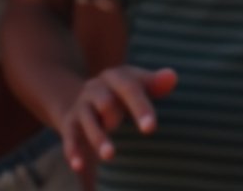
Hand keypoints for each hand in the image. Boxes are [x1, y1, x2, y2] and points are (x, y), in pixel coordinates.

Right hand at [60, 66, 176, 172]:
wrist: (80, 97)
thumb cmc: (120, 94)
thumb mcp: (137, 85)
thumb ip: (155, 84)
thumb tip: (173, 77)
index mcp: (116, 76)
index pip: (131, 88)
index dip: (141, 107)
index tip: (151, 128)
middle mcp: (96, 88)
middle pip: (107, 102)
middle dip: (117, 116)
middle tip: (133, 138)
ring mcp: (81, 106)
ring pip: (89, 120)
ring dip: (98, 138)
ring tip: (110, 156)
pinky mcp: (70, 125)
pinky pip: (69, 138)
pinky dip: (73, 151)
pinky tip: (79, 166)